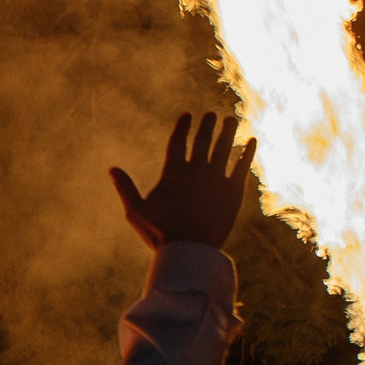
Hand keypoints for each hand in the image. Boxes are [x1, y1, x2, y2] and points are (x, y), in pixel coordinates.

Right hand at [110, 112, 257, 251]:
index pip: (178, 141)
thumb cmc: (160, 232)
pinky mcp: (233, 191)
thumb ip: (125, 188)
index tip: (188, 115)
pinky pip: (243, 166)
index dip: (183, 126)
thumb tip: (112, 170)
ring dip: (229, 132)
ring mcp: (217, 179)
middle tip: (213, 115)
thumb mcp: (135, 211)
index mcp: (173, 172)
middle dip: (208, 125)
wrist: (190, 250)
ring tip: (232, 120)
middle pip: (204, 140)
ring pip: (225, 148)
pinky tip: (252, 141)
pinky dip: (248, 152)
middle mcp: (197, 170)